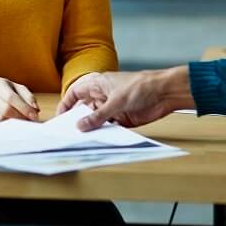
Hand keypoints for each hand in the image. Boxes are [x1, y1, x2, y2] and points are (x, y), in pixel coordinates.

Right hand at [0, 78, 38, 125]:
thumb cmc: (4, 91)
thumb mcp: (17, 88)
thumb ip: (28, 97)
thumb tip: (35, 110)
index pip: (10, 98)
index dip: (24, 108)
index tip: (34, 116)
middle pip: (4, 110)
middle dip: (19, 118)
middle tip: (28, 122)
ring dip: (12, 124)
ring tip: (20, 123)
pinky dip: (4, 128)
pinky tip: (10, 125)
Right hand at [56, 67, 193, 130]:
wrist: (165, 93)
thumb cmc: (140, 86)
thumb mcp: (115, 102)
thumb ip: (97, 115)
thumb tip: (80, 126)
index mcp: (97, 85)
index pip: (75, 94)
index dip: (66, 104)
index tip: (60, 118)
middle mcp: (102, 96)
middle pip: (84, 109)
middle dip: (78, 120)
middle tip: (69, 134)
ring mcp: (112, 108)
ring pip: (96, 120)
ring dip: (92, 129)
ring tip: (84, 141)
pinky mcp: (123, 119)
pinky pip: (109, 128)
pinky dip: (105, 134)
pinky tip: (101, 141)